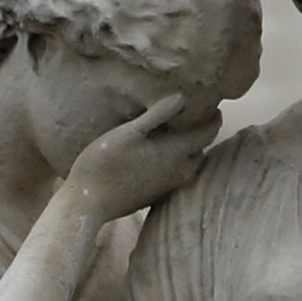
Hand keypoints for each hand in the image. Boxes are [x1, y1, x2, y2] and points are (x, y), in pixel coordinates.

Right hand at [64, 91, 211, 217]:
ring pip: (192, 164)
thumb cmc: (104, 163)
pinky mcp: (157, 194)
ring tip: (180, 132)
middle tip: (196, 115)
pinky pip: (178, 174)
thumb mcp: (128, 132)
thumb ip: (157, 115)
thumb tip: (181, 97)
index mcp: (175, 152)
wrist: (88, 203)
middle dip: (203, 131)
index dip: (213, 116)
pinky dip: (179, 161)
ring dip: (191, 148)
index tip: (212, 104)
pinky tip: (163, 154)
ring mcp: (169, 186)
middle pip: (202, 148)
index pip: (208, 132)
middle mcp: (179, 171)